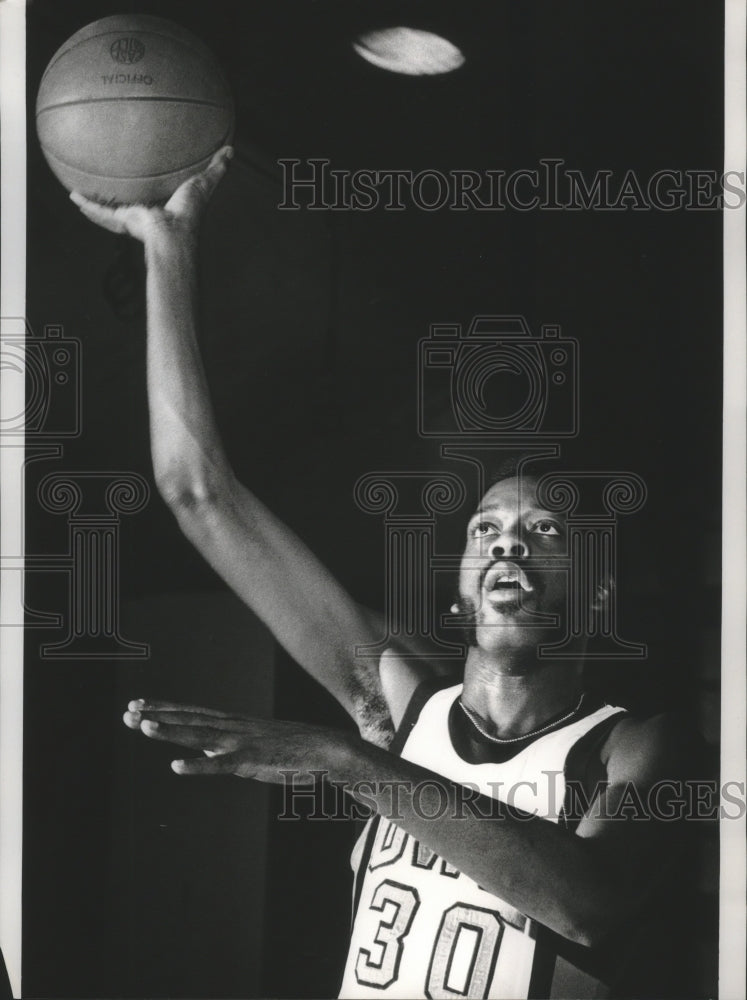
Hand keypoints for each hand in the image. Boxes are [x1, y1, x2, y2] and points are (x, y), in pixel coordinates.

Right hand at [69, 145, 232, 246]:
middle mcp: (146, 216)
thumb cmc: (190, 214)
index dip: (152, 191)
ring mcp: (132, 220)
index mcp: (164, 209)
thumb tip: (231, 149)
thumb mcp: (203, 183)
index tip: (146, 181)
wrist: (173, 235)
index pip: (156, 197)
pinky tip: (73, 195)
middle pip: (130, 206)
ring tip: (80, 194)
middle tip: (109, 186)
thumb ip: (217, 167)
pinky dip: (88, 204)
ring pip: (110, 212)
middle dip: (120, 199)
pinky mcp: (122, 222)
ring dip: (96, 204)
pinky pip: (100, 211)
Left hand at [123, 699, 354, 782]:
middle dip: (158, 715)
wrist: (328, 749)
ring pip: (199, 736)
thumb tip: (205, 752)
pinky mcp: (252, 761)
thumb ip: (228, 748)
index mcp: (234, 723)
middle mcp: (233, 727)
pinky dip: (199, 766)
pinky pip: (221, 765)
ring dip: (170, 732)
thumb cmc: (294, 750)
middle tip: (127, 711)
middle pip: (189, 719)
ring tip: (142, 727)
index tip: (137, 704)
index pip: (192, 712)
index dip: (164, 709)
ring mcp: (242, 742)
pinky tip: (176, 768)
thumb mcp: (254, 746)